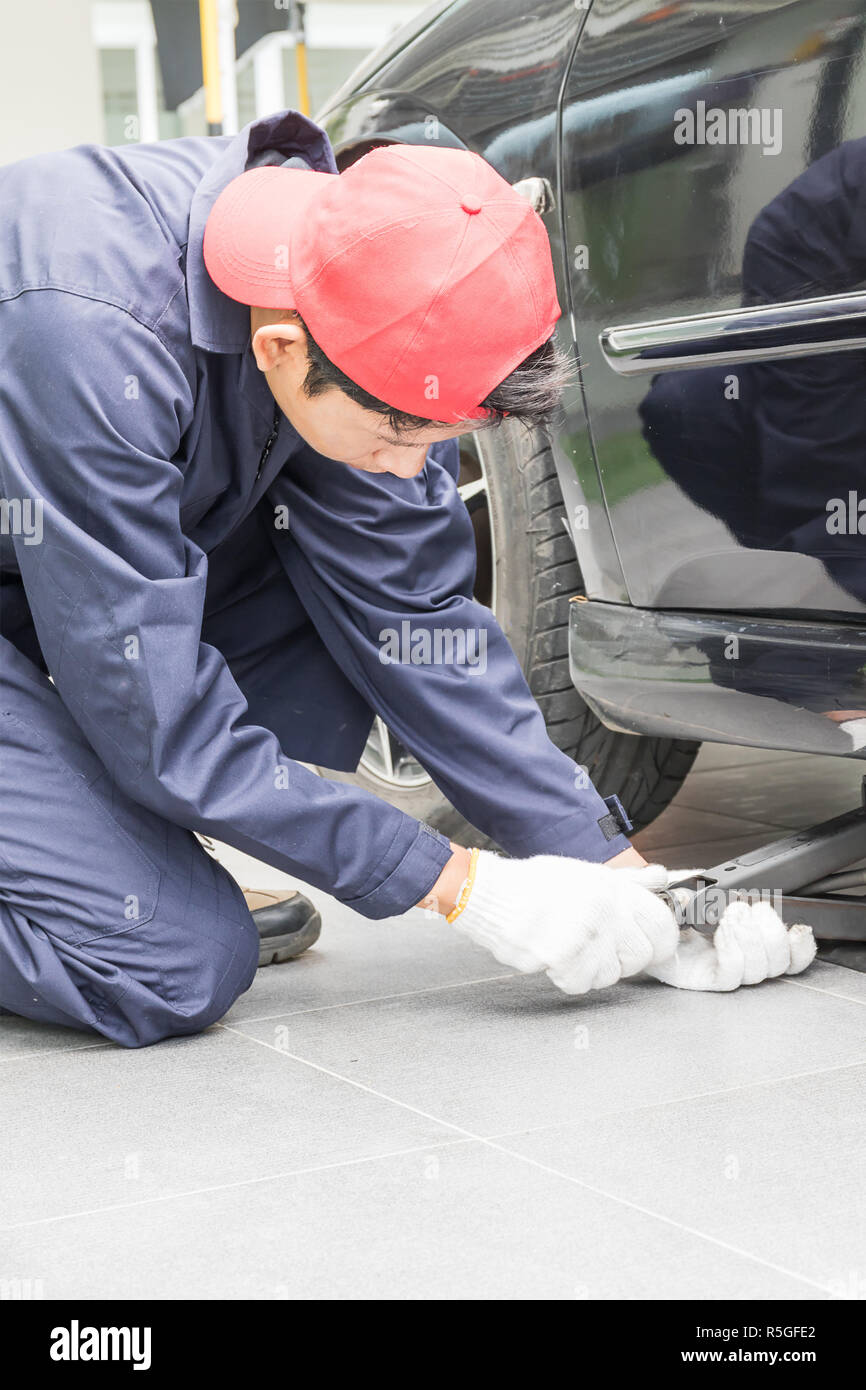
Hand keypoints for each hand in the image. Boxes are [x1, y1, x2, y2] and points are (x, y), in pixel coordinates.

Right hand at [447, 850, 677, 993]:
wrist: (490, 894)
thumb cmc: (535, 884)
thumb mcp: (586, 872)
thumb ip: (628, 881)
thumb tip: (662, 878)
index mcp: (611, 888)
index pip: (661, 923)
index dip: (661, 940)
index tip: (652, 946)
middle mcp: (602, 911)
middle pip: (641, 956)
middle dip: (625, 959)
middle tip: (605, 950)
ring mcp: (583, 936)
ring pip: (612, 975)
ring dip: (595, 969)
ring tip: (575, 949)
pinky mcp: (562, 958)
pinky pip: (581, 983)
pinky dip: (570, 977)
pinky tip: (557, 958)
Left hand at [645, 897, 815, 990]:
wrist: (626, 918)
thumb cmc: (656, 905)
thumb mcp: (690, 884)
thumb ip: (714, 882)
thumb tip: (727, 880)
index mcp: (741, 937)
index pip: (785, 954)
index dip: (800, 948)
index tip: (801, 928)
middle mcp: (734, 957)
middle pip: (777, 964)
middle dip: (774, 935)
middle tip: (754, 909)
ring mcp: (717, 970)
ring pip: (757, 972)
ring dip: (752, 939)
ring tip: (735, 914)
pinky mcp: (699, 980)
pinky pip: (729, 977)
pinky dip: (733, 952)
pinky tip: (723, 932)